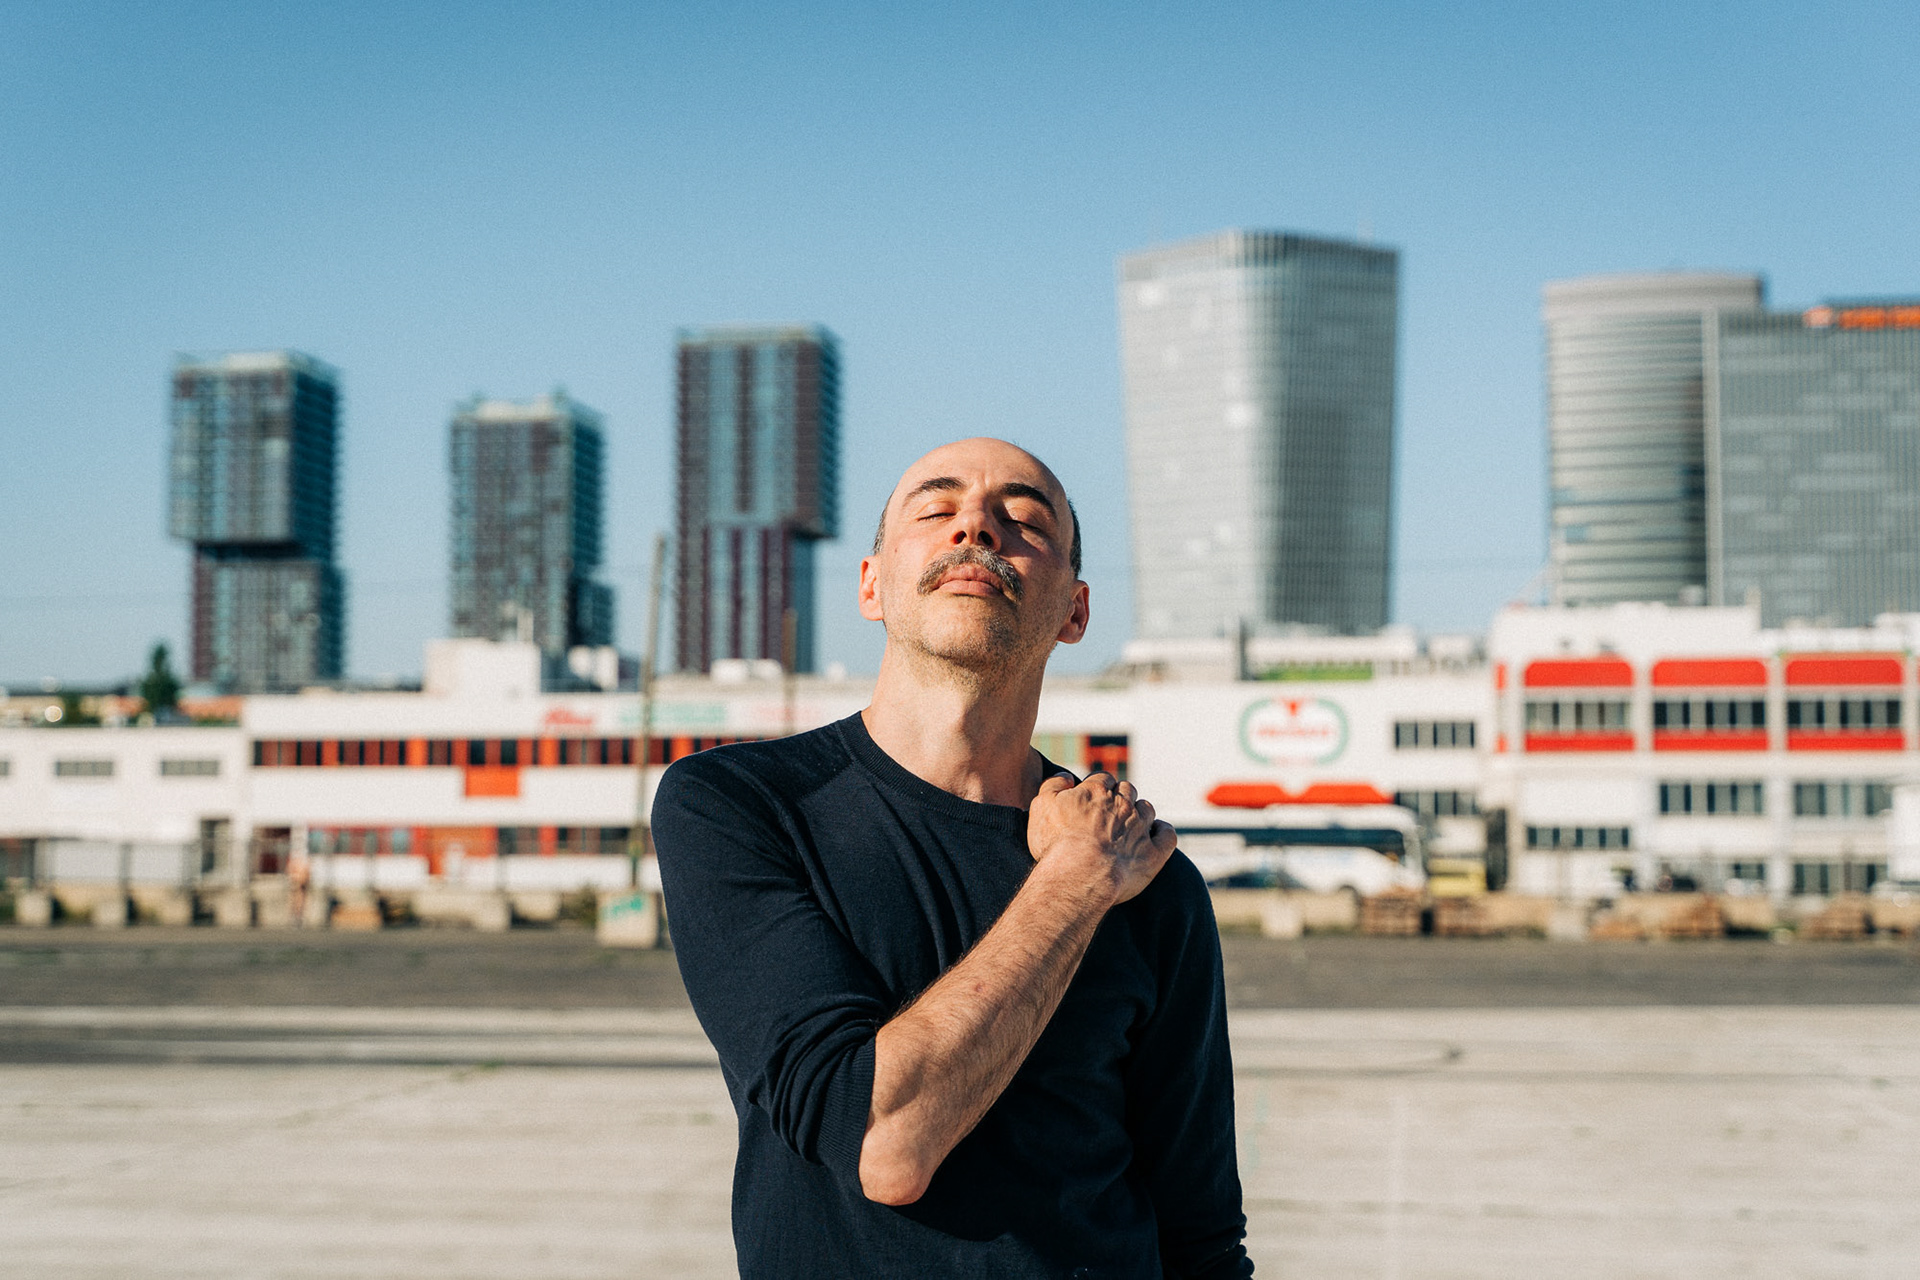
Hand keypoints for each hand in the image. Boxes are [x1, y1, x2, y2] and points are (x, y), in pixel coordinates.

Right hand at [1027, 772, 1178, 905]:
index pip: (1103, 779)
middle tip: (1109, 812)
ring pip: (1147, 809)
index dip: (1098, 787)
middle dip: (1120, 797)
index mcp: (1097, 791)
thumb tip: (1065, 777)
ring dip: (1141, 812)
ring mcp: (1140, 828)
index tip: (1092, 798)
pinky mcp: (1153, 853)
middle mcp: (1122, 805)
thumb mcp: (1041, 807)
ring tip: (1132, 822)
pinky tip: (1157, 833)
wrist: (1079, 876)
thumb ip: (1052, 786)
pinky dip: (1163, 832)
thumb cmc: (1056, 843)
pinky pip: (1167, 835)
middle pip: (1127, 790)